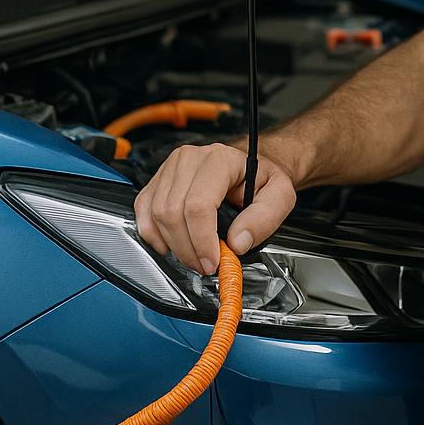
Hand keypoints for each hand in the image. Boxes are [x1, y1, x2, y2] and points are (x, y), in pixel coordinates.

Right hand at [133, 142, 297, 273]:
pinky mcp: (158, 180)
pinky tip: (170, 245)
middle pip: (172, 212)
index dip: (202, 241)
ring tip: (194, 256)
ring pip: (155, 214)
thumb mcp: (280, 195)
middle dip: (187, 249)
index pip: (198, 205)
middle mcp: (190, 159)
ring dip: (173, 245)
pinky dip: (152, 234)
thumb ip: (264, 218)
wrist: (248, 165)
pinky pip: (143, 211)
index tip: (212, 261)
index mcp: (220, 159)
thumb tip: (237, 242)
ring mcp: (170, 168)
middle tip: (206, 265)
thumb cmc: (262, 178)